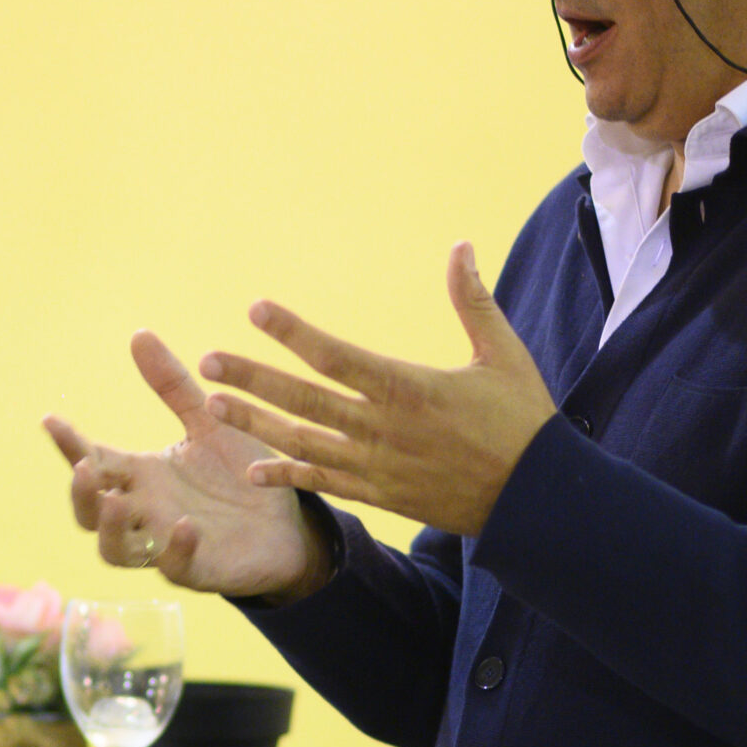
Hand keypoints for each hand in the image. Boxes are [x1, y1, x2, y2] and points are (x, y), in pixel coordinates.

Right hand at [43, 330, 329, 600]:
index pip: (93, 461)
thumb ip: (172, 386)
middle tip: (83, 469)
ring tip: (116, 503)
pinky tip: (185, 525)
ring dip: (111, 529)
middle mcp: (145, 512)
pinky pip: (175, 567)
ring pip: (116, 550)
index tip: (50, 419)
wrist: (290, 522)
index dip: (68, 444)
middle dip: (80, 494)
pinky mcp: (199, 569)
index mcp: (140, 476)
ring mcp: (166, 544)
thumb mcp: (207, 422)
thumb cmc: (241, 473)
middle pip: (90, 513)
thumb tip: (138, 333)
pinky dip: (174, 549)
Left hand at [198, 242, 556, 537]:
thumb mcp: (503, 354)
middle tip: (208, 361)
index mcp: (409, 388)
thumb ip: (473, 301)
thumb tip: (461, 246)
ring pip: (303, 444)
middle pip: (304, 400)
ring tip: (212, 406)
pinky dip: (287, 477)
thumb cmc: (524, 422)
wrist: (538, 500)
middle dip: (252, 379)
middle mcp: (384, 430)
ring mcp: (378, 468)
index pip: (337, 355)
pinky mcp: (382, 496)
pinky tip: (252, 470)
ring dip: (255, 425)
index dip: (293, 332)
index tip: (256, 310)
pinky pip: (325, 484)